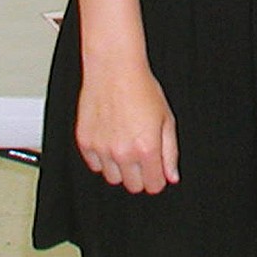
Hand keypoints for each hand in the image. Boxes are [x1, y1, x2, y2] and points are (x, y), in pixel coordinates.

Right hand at [75, 59, 179, 194]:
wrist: (114, 70)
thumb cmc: (142, 89)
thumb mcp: (166, 118)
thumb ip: (170, 151)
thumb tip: (171, 176)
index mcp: (146, 148)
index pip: (154, 185)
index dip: (158, 178)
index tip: (157, 170)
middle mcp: (122, 152)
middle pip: (133, 186)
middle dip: (141, 175)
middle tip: (142, 155)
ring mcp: (101, 149)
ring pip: (113, 178)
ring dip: (121, 168)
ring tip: (126, 144)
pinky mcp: (85, 143)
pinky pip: (95, 165)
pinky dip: (103, 158)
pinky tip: (111, 139)